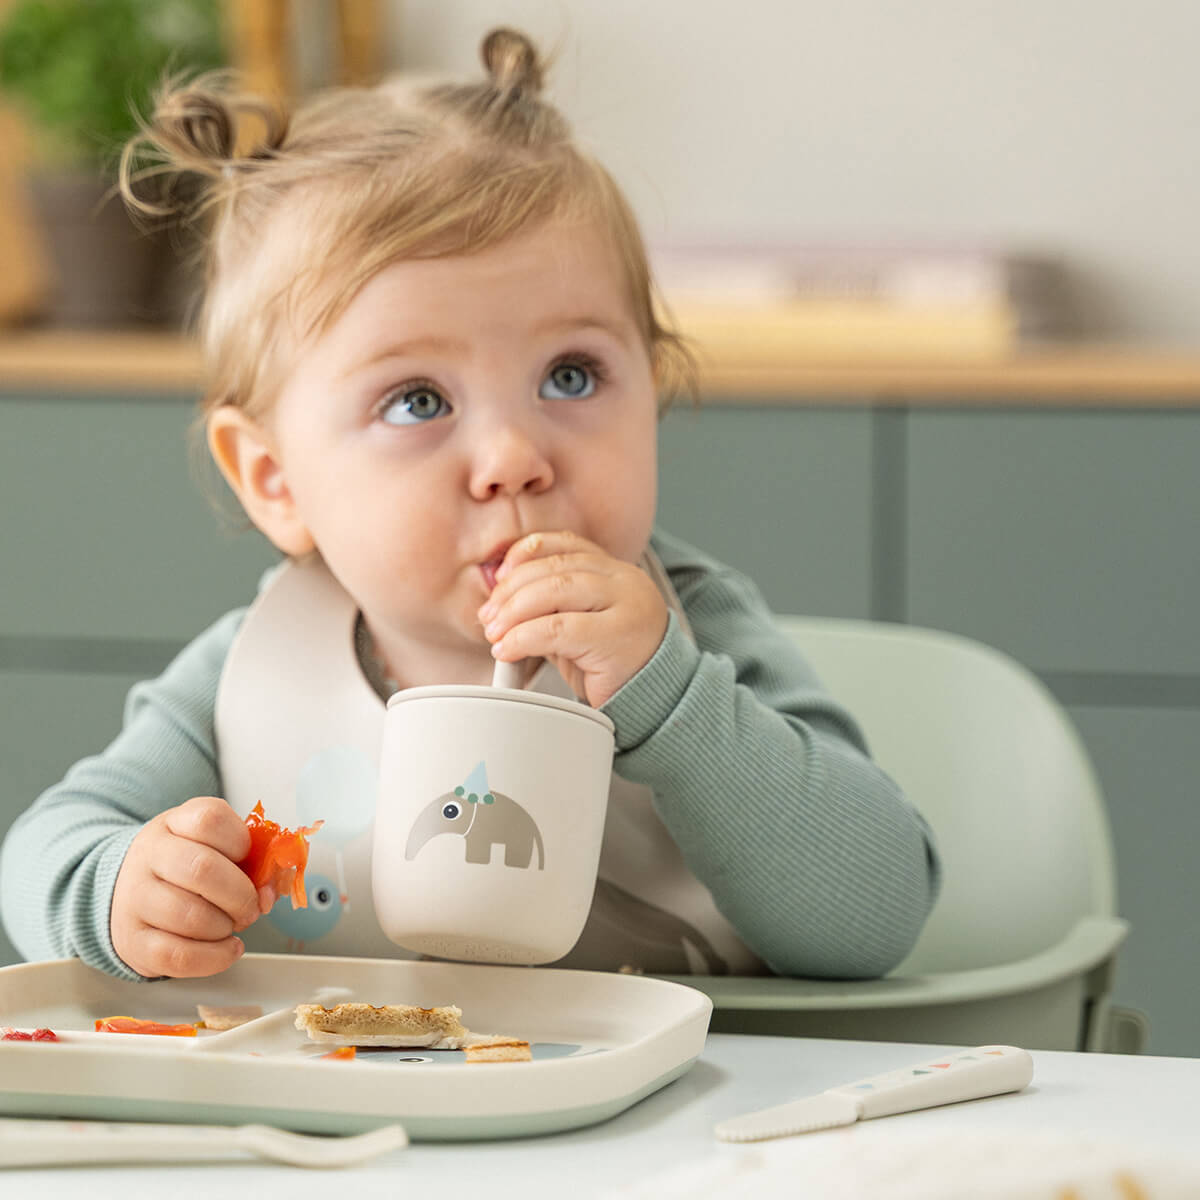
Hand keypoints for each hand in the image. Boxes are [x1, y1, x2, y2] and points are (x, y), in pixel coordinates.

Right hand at [110, 796, 262, 977]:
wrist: (129, 891)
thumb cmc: (185, 868)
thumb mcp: (215, 846)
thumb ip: (253, 861)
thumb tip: (270, 890)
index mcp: (175, 823)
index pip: (209, 819)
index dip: (241, 842)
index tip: (247, 857)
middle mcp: (149, 856)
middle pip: (201, 869)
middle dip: (240, 895)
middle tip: (251, 906)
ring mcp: (135, 898)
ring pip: (188, 915)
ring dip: (225, 927)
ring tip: (230, 925)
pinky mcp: (133, 941)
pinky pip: (177, 956)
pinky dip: (214, 957)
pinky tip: (227, 948)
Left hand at [477, 530, 668, 707]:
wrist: (656, 700)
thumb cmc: (614, 665)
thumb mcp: (581, 626)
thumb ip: (552, 606)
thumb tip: (501, 599)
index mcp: (616, 571)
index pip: (566, 544)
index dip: (527, 553)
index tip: (502, 575)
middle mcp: (624, 581)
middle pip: (556, 568)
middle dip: (512, 591)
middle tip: (489, 616)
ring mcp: (625, 606)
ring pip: (556, 591)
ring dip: (514, 612)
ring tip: (495, 633)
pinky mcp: (617, 637)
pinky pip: (558, 629)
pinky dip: (524, 637)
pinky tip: (508, 649)